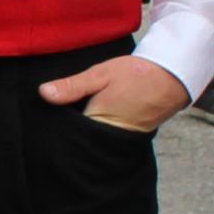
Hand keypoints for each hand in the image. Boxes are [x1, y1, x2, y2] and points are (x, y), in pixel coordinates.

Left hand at [43, 54, 190, 132]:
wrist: (172, 79)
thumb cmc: (137, 74)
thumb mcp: (100, 74)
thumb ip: (73, 86)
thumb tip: (43, 94)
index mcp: (97, 122)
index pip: (66, 131)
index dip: (53, 123)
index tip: (42, 116)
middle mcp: (107, 137)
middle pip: (77, 138)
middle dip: (67, 127)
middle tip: (53, 113)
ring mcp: (118, 139)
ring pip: (91, 138)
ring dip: (82, 128)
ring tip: (75, 111)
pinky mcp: (127, 138)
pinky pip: (104, 137)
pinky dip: (97, 128)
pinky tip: (92, 113)